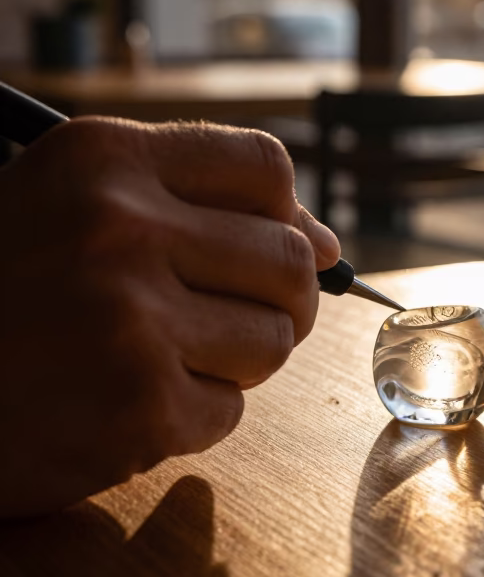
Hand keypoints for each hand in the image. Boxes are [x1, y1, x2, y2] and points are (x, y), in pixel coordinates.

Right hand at [0, 117, 339, 516]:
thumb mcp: (67, 205)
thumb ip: (189, 203)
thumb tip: (324, 244)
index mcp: (104, 159)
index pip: (264, 168)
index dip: (286, 215)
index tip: (276, 247)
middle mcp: (122, 228)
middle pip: (288, 261)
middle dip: (277, 300)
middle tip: (228, 320)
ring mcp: (131, 320)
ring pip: (271, 340)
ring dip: (232, 361)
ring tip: (160, 359)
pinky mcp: (138, 410)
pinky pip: (227, 411)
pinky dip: (190, 417)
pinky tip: (125, 404)